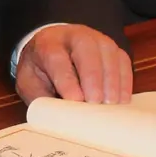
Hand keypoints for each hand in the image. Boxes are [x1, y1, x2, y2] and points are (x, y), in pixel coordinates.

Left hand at [14, 24, 131, 104]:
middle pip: (86, 49)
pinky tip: (122, 100)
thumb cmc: (42, 70)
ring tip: (111, 104)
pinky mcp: (113, 48)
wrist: (54, 48)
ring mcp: (97, 39)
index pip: (56, 58)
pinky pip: (122, 60)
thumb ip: (42, 99)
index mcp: (48, 44)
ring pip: (108, 53)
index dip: (66, 79)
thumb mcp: (31, 83)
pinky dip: (124, 80)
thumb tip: (59, 120)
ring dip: (111, 80)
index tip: (74, 100)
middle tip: (95, 102)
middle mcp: (74, 36)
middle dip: (92, 77)